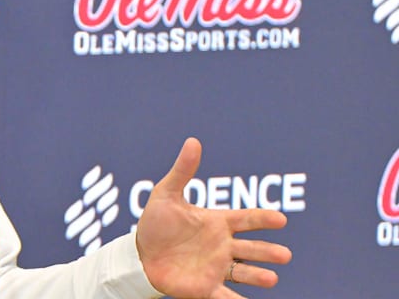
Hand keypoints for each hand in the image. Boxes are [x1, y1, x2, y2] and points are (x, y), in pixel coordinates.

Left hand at [136, 138, 292, 298]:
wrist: (139, 253)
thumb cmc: (156, 222)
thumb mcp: (166, 194)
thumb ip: (183, 171)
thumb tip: (193, 141)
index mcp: (217, 223)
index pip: (246, 219)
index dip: (262, 219)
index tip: (280, 219)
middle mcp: (223, 246)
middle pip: (251, 248)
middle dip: (268, 252)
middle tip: (284, 254)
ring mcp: (216, 267)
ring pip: (243, 273)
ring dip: (258, 276)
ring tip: (272, 278)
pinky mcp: (205, 287)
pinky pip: (226, 296)